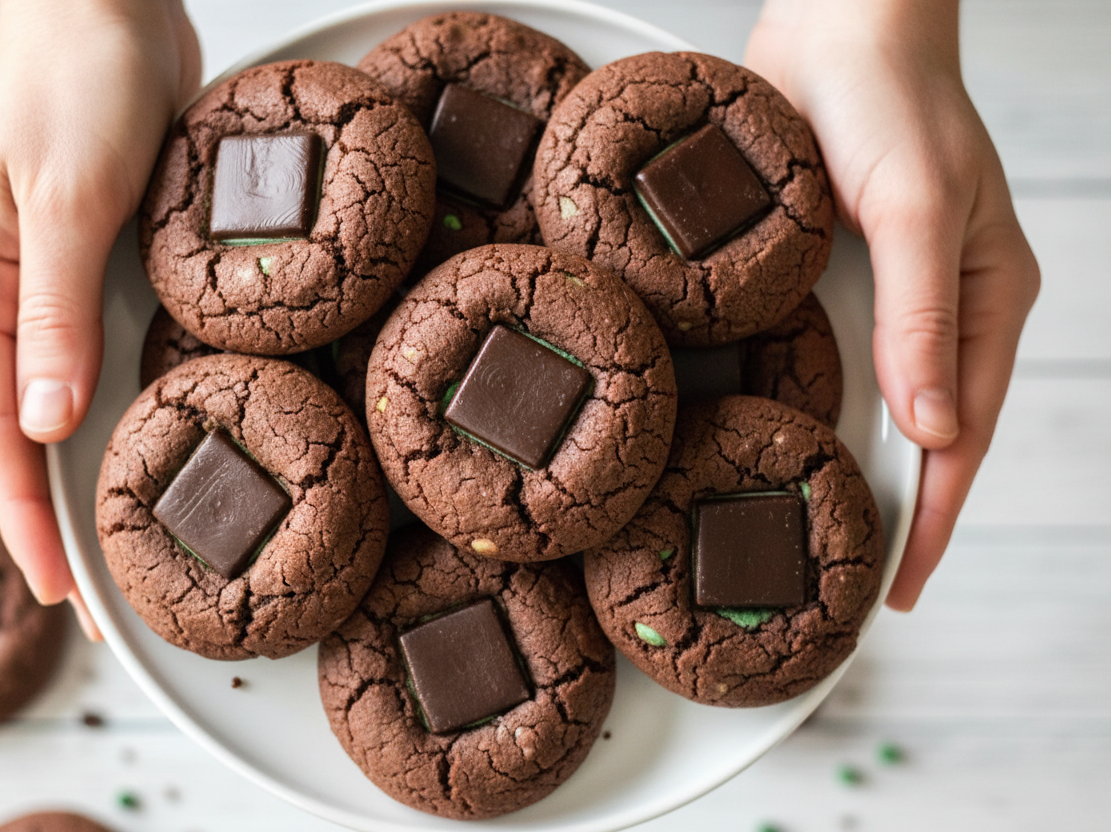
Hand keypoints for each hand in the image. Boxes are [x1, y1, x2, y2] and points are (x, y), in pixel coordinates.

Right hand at [0, 0, 200, 636]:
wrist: (111, 10)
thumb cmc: (75, 83)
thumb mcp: (64, 200)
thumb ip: (52, 314)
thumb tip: (46, 424)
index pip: (0, 431)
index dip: (29, 517)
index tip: (62, 593)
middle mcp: (6, 303)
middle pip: (32, 434)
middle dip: (65, 517)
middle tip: (111, 604)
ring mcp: (54, 289)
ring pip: (74, 403)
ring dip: (103, 471)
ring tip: (144, 542)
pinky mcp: (103, 270)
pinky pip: (113, 356)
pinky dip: (133, 407)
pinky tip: (167, 444)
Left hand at [745, 0, 1039, 609]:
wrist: (836, 27)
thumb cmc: (892, 103)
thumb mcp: (915, 210)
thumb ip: (921, 319)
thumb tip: (931, 428)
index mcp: (981, 305)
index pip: (960, 438)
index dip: (932, 520)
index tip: (895, 590)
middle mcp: (932, 312)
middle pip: (913, 435)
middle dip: (885, 510)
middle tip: (836, 582)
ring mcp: (878, 297)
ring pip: (861, 404)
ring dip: (838, 464)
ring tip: (798, 531)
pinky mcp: (824, 276)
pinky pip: (816, 359)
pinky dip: (798, 405)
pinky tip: (763, 441)